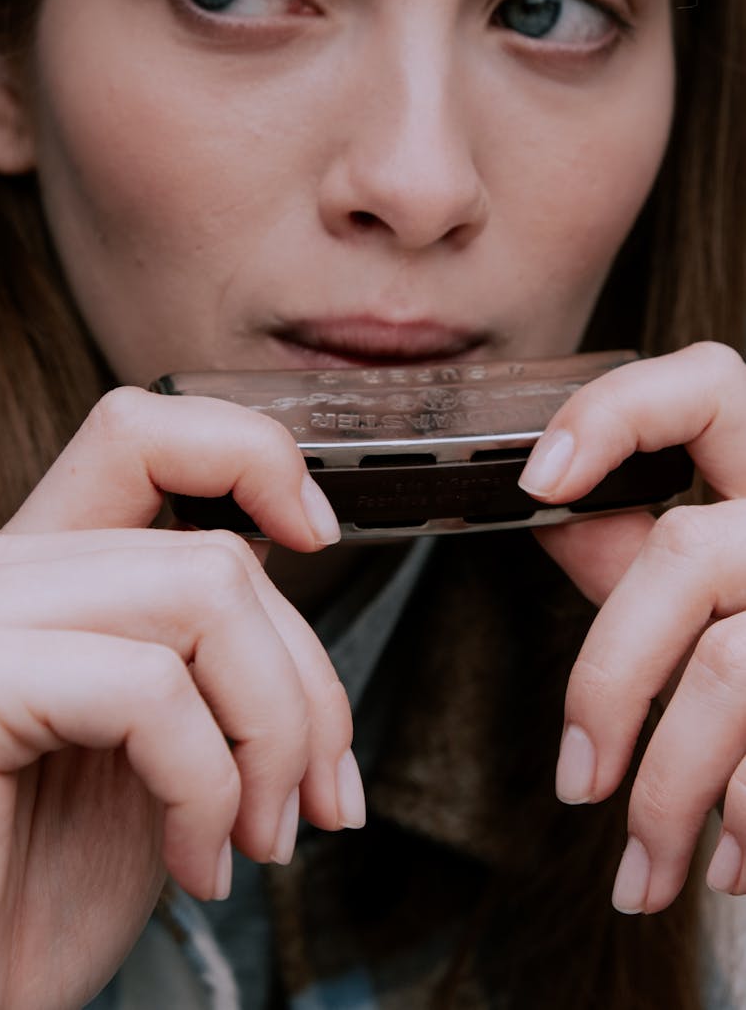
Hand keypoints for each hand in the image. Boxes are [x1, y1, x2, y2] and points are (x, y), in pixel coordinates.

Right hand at [0, 387, 360, 1009]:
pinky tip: (197, 866)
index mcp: (53, 577)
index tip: (315, 532)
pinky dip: (210, 788)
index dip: (245, 454)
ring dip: (274, 735)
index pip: (142, 435)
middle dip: (305, 686)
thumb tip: (300, 596)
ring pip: (204, 593)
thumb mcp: (162, 748)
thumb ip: (209, 655)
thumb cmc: (46, 888)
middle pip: (216, 553)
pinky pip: (149, 688)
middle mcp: (9, 576)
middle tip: (316, 798)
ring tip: (261, 836)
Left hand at [518, 342, 745, 914]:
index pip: (703, 384)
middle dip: (610, 681)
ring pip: (735, 674)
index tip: (534, 484)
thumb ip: (638, 540)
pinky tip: (730, 864)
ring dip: (674, 792)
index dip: (613, 416)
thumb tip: (545, 514)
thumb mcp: (721, 564)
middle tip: (575, 783)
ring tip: (642, 875)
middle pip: (685, 559)